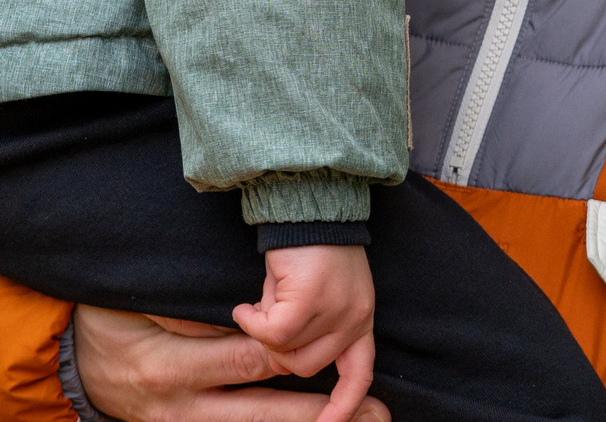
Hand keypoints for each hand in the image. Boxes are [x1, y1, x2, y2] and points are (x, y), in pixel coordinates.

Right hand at [72, 306, 389, 421]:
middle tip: (374, 410)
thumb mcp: (137, 308)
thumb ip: (185, 313)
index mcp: (172, 371)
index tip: (334, 349)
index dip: (289, 354)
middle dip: (317, 411)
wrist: (74, 372)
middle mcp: (185, 409)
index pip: (245, 363)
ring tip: (368, 420)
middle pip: (262, 411)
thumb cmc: (108, 328)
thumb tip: (232, 315)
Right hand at [234, 245, 376, 421]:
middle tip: (262, 323)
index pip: (360, 373)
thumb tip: (286, 362)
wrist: (307, 203)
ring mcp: (337, 308)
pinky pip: (271, 332)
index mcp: (360, 318)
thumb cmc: (306, 247)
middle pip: (306, 367)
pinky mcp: (313, 299)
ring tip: (262, 301)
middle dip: (277, 351)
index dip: (345, 405)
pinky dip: (251, 320)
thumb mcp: (318, 293)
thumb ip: (311, 328)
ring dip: (263, 330)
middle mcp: (356, 316)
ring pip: (285, 352)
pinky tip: (245, 305)